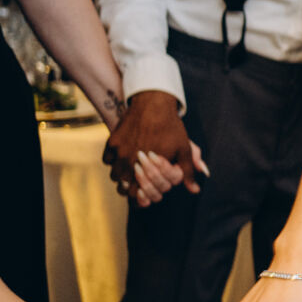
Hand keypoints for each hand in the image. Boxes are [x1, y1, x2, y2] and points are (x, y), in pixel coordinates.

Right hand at [102, 90, 204, 205]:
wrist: (154, 104)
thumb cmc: (171, 128)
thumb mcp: (184, 149)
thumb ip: (188, 172)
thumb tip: (194, 191)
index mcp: (148, 168)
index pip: (137, 195)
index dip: (142, 196)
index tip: (146, 192)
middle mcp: (131, 162)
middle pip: (124, 188)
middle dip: (132, 188)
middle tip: (139, 182)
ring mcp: (119, 152)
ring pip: (114, 176)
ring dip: (122, 176)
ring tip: (132, 171)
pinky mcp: (111, 142)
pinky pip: (107, 160)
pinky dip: (113, 162)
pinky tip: (124, 157)